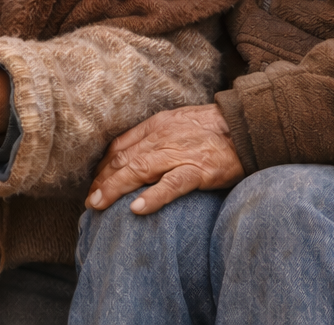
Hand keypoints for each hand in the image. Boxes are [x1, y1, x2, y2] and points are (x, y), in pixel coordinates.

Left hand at [85, 104, 243, 214]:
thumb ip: (153, 137)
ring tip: (99, 205)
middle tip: (89, 201)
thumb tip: (130, 154)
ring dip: (114, 189)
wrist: (244, 126)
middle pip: (122, 160)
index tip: (94, 183)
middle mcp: (161, 138)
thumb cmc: (211, 128)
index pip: (119, 147)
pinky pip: (172, 184)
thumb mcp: (175, 123)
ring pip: (138, 170)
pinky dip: (153, 196)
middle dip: (102, 181)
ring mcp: (178, 153)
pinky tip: (137, 209)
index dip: (102, 167)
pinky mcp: (198, 170)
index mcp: (155, 127)